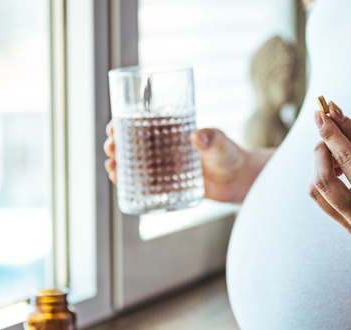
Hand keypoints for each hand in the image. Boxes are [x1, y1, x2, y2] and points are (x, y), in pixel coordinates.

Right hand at [103, 122, 270, 203]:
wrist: (239, 180)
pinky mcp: (169, 186)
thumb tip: (198, 136)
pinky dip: (130, 184)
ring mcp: (165, 168)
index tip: (113, 127)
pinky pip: (144, 184)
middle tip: (111, 148)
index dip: (123, 124)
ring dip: (119, 165)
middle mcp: (164, 149)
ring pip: (134, 165)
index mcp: (171, 132)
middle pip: (132, 144)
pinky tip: (121, 185)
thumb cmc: (230, 155)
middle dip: (116, 145)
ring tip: (112, 168)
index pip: (141, 125)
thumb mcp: (221, 143)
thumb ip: (213, 138)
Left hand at [309, 102, 350, 234]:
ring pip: (316, 191)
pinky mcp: (348, 225)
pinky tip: (340, 168)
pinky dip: (324, 177)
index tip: (320, 114)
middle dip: (321, 151)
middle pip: (321, 182)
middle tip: (331, 132)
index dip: (330, 134)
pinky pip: (322, 198)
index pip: (344, 161)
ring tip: (340, 153)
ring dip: (321, 165)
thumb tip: (330, 111)